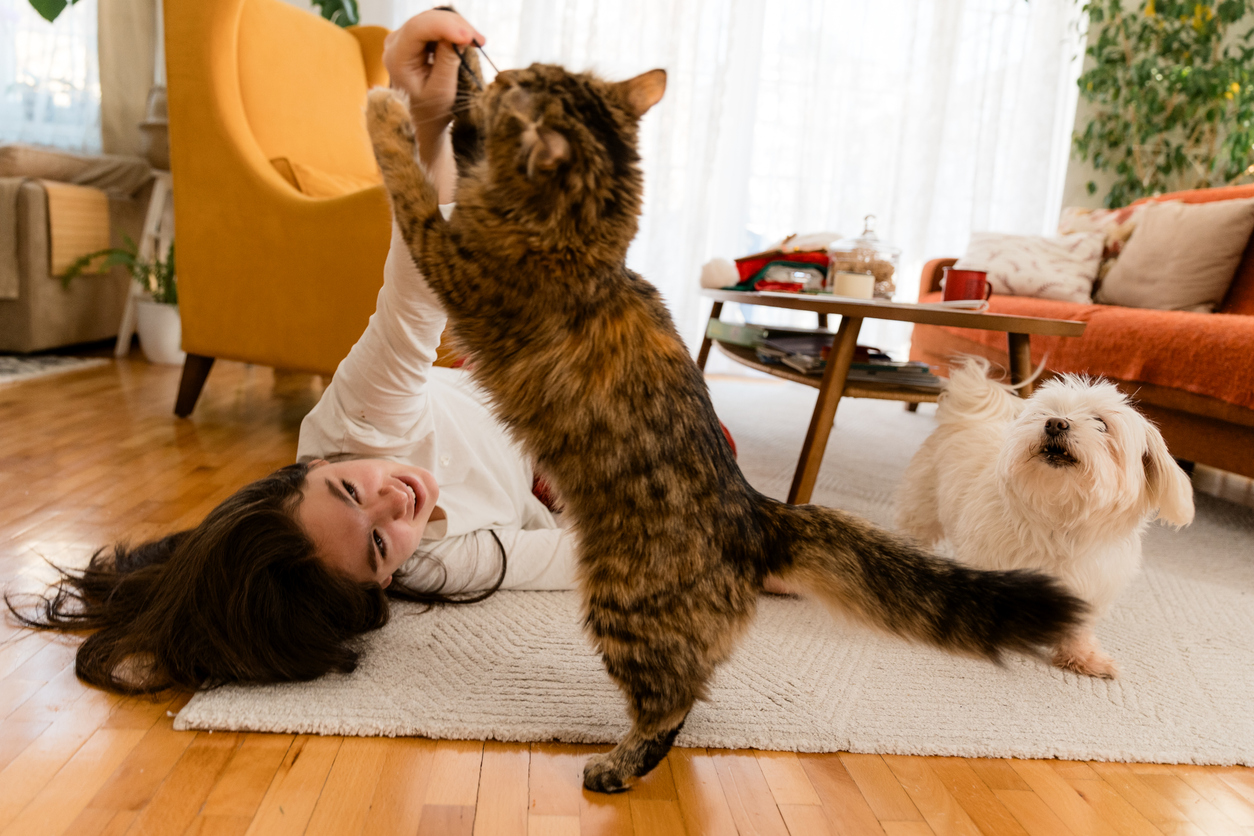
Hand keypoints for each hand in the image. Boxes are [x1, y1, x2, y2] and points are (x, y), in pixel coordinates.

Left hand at [383, 9, 484, 163]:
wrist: (423, 119)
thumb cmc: (430, 110)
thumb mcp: (442, 90)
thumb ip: (448, 61)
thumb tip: (460, 35)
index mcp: (396, 57)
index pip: (418, 29)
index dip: (446, 27)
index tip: (469, 37)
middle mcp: (395, 42)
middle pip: (427, 19)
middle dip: (456, 25)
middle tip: (480, 41)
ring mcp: (404, 38)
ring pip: (433, 19)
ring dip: (458, 27)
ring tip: (477, 43)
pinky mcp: (415, 38)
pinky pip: (436, 25)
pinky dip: (454, 30)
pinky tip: (467, 42)